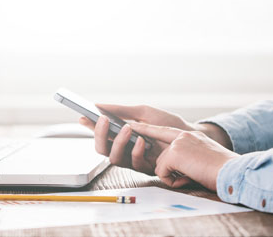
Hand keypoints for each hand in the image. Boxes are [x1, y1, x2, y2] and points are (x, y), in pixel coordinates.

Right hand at [78, 104, 196, 174]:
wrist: (189, 134)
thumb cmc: (167, 123)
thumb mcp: (143, 112)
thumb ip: (121, 110)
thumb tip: (98, 105)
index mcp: (121, 135)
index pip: (101, 134)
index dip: (90, 128)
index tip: (83, 117)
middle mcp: (125, 149)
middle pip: (102, 149)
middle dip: (99, 135)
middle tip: (102, 120)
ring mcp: (134, 159)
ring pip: (114, 158)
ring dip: (118, 143)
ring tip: (126, 128)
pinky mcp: (147, 168)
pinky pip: (134, 164)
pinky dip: (135, 151)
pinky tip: (140, 141)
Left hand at [130, 123, 239, 190]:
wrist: (233, 171)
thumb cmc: (223, 171)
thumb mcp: (204, 157)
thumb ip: (188, 156)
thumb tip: (175, 166)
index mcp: (191, 136)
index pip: (164, 131)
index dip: (148, 129)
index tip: (133, 125)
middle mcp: (183, 136)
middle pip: (161, 156)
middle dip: (170, 171)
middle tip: (189, 175)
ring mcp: (177, 143)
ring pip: (160, 165)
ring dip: (173, 177)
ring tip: (193, 176)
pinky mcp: (174, 154)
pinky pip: (161, 173)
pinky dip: (173, 182)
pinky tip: (188, 179)